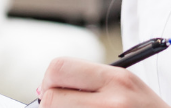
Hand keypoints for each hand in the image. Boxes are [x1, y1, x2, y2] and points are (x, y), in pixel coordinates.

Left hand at [38, 57, 170, 107]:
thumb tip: (43, 89)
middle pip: (51, 98)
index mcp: (118, 79)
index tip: (56, 89)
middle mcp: (113, 102)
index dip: (51, 80)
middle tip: (66, 107)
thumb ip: (90, 83)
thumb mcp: (127, 89)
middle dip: (51, 104)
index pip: (59, 68)